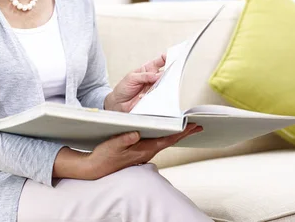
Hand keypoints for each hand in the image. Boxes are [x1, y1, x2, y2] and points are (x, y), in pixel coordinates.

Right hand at [84, 124, 202, 179]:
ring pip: (164, 142)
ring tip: (186, 127)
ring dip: (176, 134)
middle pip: (169, 141)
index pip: (166, 140)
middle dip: (184, 133)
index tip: (192, 126)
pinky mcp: (139, 151)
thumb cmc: (105, 157)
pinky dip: (165, 136)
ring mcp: (144, 152)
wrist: (97, 168)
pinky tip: (166, 132)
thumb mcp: (112, 145)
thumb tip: (136, 133)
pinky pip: (157, 142)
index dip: (180, 132)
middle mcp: (147, 152)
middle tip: (197, 126)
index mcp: (143, 149)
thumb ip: (124, 139)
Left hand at [104, 54, 166, 112]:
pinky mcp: (153, 97)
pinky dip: (155, 94)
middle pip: (165, 73)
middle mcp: (152, 78)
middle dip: (168, 72)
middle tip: (167, 74)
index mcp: (147, 69)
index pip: (160, 61)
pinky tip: (146, 95)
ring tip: (154, 85)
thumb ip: (144, 76)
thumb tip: (157, 75)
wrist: (118, 102)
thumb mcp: (131, 78)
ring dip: (162, 84)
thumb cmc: (123, 88)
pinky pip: (159, 95)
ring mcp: (153, 87)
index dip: (166, 58)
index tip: (171, 57)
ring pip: (164, 84)